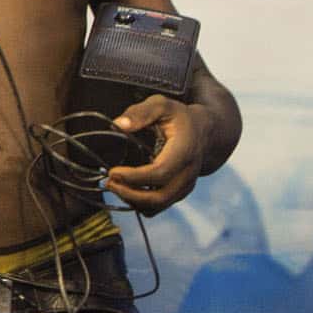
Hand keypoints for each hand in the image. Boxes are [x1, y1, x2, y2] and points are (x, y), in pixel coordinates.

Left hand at [101, 95, 206, 212]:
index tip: (112, 172)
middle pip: (160, 197)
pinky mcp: (179, 192)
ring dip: (132, 201)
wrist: (204, 131)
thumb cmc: (179, 117)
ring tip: (114, 186)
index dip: (134, 177)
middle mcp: (189, 173)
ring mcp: (186, 185)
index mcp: (184, 151)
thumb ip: (141, 112)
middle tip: (109, 182)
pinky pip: (159, 206)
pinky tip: (125, 190)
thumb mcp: (162, 105)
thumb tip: (120, 124)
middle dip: (130, 194)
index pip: (161, 172)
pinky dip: (139, 204)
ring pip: (158, 206)